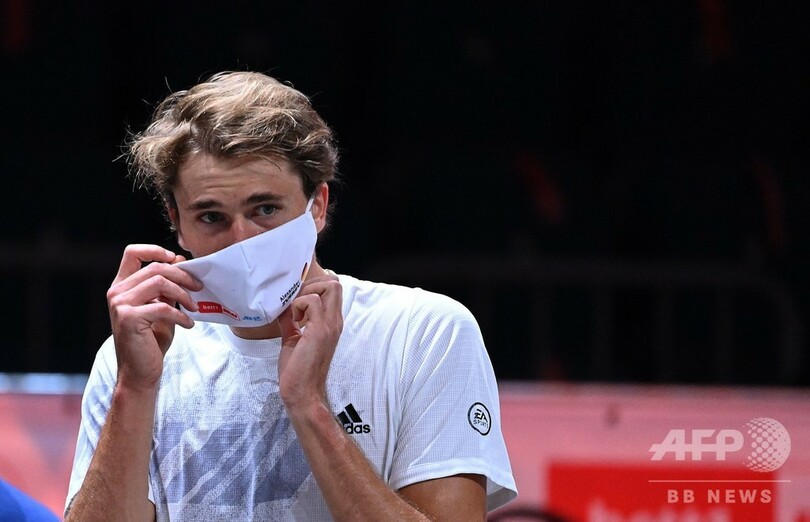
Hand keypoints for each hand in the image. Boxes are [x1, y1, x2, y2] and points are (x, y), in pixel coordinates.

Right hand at [106, 244, 202, 388]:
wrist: (140, 372)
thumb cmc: (150, 341)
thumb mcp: (161, 308)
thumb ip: (166, 287)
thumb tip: (179, 261)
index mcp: (122, 286)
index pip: (132, 253)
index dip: (154, 250)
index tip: (175, 258)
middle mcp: (117, 292)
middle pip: (155, 268)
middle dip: (182, 275)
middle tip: (199, 286)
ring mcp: (120, 305)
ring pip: (159, 283)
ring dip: (183, 294)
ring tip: (194, 307)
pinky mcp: (129, 318)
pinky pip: (163, 307)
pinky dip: (181, 315)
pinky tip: (188, 324)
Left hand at [277, 274, 342, 409]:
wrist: (302, 393)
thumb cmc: (298, 370)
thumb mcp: (293, 339)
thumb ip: (291, 322)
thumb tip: (281, 308)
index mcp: (331, 322)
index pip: (333, 288)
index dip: (314, 286)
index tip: (296, 300)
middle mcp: (335, 321)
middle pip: (334, 282)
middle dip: (311, 284)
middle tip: (295, 302)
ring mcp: (329, 325)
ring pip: (329, 286)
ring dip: (305, 293)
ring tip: (295, 313)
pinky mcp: (320, 331)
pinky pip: (312, 301)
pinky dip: (299, 304)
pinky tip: (293, 321)